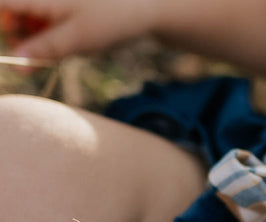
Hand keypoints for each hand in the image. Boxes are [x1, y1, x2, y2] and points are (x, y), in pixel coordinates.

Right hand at [1, 0, 154, 58]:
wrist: (144, 8)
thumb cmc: (111, 18)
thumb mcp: (77, 39)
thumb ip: (45, 49)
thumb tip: (17, 61)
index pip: (5, 5)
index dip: (3, 26)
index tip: (10, 49)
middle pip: (15, 13)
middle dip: (18, 37)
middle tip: (28, 64)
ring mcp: (56, 4)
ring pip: (31, 21)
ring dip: (34, 41)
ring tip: (49, 57)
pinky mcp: (65, 12)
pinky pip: (47, 25)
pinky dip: (48, 39)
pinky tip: (62, 49)